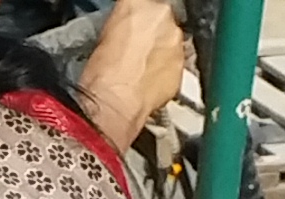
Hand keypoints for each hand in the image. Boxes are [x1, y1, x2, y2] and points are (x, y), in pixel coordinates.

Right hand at [80, 0, 189, 137]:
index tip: (131, 26)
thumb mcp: (103, 34)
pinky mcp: (181, 66)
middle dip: (151, 32)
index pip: (141, 3)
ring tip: (139, 67)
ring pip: (171, 41)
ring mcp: (175, 42)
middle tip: (134, 49)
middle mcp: (163, 18)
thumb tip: (126, 28)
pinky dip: (165, 70)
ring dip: (159, 51)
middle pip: (161, 18)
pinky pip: (175, 64)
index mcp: (138, 4)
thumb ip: (123, 23)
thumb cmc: (103, 74)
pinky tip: (147, 79)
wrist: (114, 103)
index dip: (136, 16)